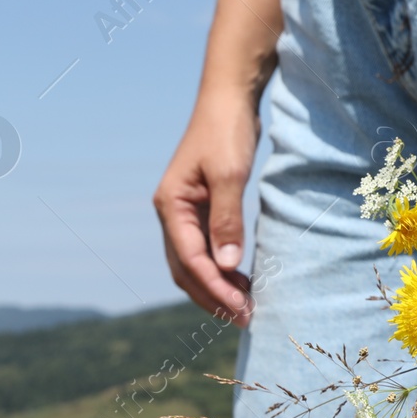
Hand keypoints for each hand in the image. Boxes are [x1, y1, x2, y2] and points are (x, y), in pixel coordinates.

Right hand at [153, 93, 258, 325]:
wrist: (228, 100)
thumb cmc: (226, 131)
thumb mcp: (229, 175)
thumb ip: (227, 220)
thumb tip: (226, 265)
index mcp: (171, 206)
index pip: (190, 259)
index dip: (214, 287)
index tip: (241, 308)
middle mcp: (171, 213)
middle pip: (186, 269)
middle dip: (212, 296)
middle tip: (244, 318)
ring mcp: (184, 213)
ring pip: (193, 264)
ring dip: (215, 287)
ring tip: (245, 305)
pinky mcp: (200, 210)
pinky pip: (205, 250)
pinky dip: (220, 270)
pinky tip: (241, 280)